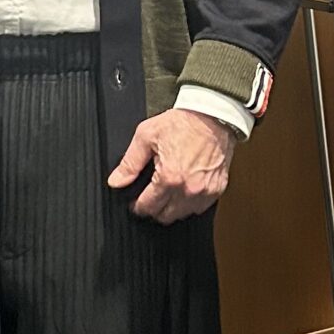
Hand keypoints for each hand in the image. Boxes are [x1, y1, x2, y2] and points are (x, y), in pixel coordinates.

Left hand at [107, 106, 237, 223]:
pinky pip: (200, 208)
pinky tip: (184, 191)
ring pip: (182, 215)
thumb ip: (129, 162)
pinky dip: (190, 204)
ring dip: (172, 208)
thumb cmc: (183, 123)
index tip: (136, 202)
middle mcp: (188, 189)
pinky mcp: (217, 189)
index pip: (147, 207)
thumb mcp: (146, 136)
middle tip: (150, 197)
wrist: (213, 116)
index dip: (137, 206)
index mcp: (169, 178)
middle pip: (164, 216)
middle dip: (154, 209)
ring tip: (167, 193)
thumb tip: (116, 181)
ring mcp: (205, 191)